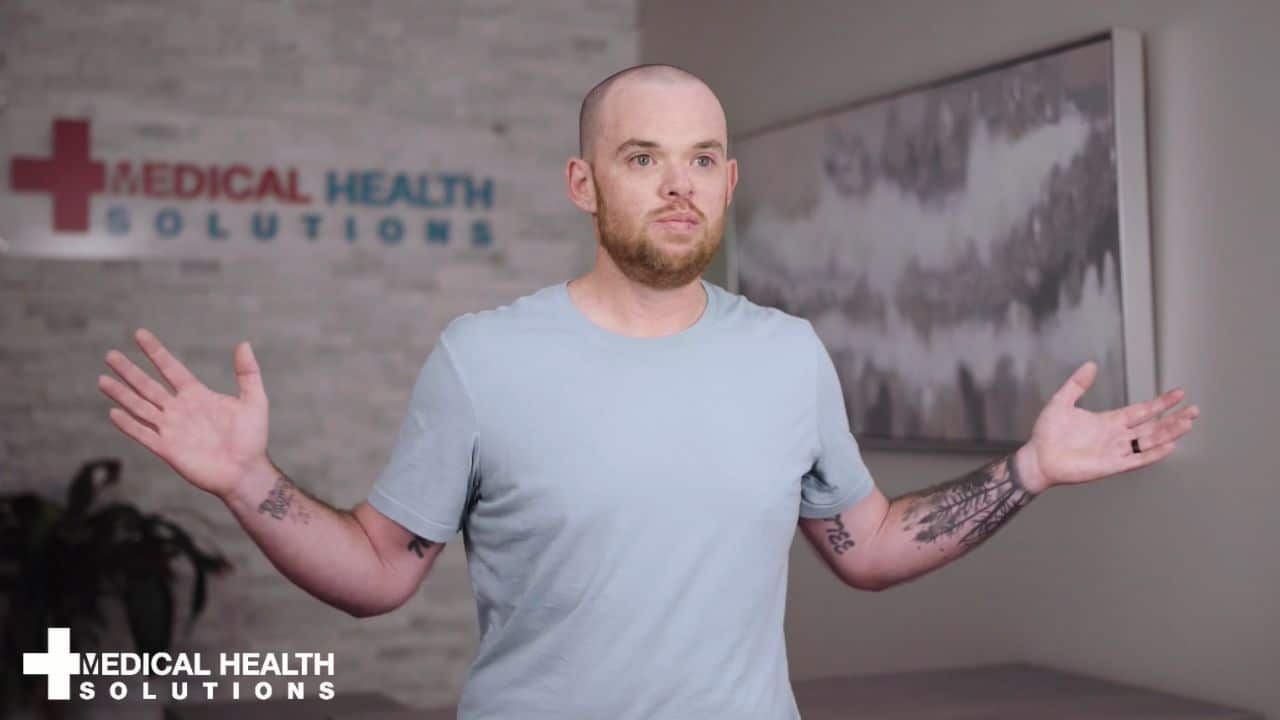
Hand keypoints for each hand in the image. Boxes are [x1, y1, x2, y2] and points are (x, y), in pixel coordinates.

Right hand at [98, 328, 270, 500]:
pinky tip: (113, 412)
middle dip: (129, 370)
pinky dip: (128, 424)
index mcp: (197, 395)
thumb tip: (244, 343)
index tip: (140, 334)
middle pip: (148, 386)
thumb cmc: (252, 438)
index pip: (171, 368)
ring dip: (122, 394)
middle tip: (110, 354)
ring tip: (102, 379)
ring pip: (140, 407)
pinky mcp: (168, 450)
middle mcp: (180, 410)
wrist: (246, 471)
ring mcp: (172, 429)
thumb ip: (248, 373)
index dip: (155, 352)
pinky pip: (144, 434)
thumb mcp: (255, 400)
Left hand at [1017, 361, 1199, 493]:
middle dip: (1173, 418)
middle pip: (1152, 426)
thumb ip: (1077, 384)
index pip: (1142, 410)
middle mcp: (1117, 436)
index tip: (1179, 393)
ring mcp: (1116, 451)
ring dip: (1169, 433)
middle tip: (1195, 409)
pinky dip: (1153, 454)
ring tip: (1188, 423)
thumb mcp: (1062, 402)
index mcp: (1109, 421)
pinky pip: (1137, 460)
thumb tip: (1091, 365)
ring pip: (1149, 441)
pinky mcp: (1111, 465)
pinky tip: (1169, 446)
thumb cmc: (1048, 433)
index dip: (1160, 403)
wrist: (1038, 457)